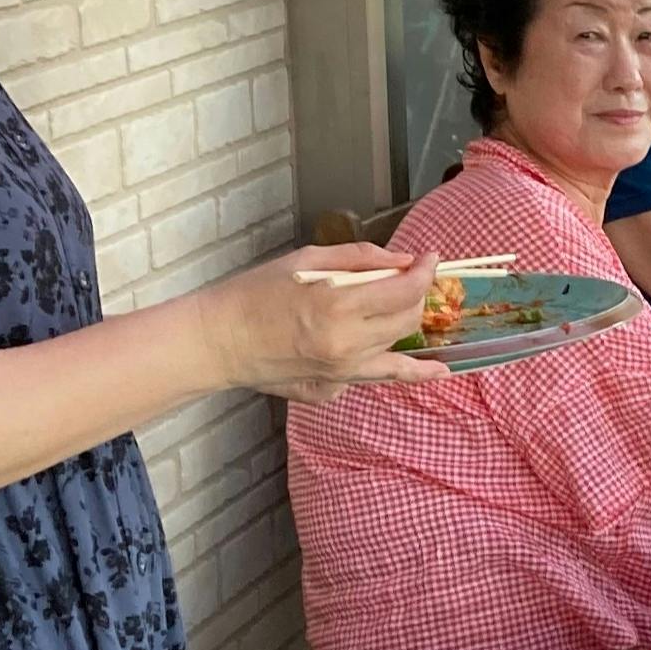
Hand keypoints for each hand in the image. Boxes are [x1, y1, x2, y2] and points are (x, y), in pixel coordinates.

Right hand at [198, 245, 441, 397]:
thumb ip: (359, 258)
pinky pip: (377, 376)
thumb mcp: (306, 259)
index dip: (426, 271)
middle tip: (408, 279)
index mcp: (338, 307)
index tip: (430, 258)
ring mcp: (342, 375)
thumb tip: (402, 260)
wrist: (218, 341)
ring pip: (397, 350)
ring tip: (404, 309)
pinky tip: (432, 369)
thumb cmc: (254, 293)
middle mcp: (347, 346)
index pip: (406, 290)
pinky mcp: (332, 391)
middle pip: (408, 321)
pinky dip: (402, 368)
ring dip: (405, 326)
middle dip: (417, 296)